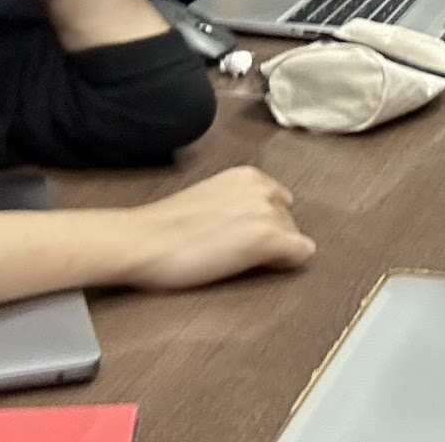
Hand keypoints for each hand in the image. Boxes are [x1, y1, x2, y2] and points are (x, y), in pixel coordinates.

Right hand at [115, 166, 315, 291]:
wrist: (142, 241)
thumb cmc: (162, 227)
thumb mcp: (208, 199)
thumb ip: (235, 202)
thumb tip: (247, 221)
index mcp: (247, 176)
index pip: (278, 202)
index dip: (263, 223)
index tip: (243, 237)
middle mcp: (263, 188)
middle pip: (288, 220)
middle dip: (271, 237)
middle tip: (237, 253)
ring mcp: (268, 213)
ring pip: (294, 237)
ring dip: (274, 252)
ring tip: (238, 261)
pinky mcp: (269, 238)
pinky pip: (302, 253)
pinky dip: (287, 264)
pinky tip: (260, 268)